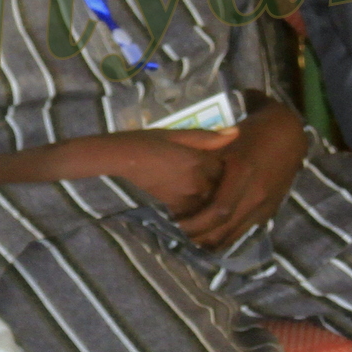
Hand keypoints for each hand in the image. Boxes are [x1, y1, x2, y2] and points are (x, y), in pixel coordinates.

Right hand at [51, 129, 236, 217]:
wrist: (115, 162)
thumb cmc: (143, 143)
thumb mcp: (174, 134)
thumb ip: (206, 137)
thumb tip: (236, 134)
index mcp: (200, 160)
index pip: (228, 169)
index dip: (226, 168)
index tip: (220, 165)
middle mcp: (197, 182)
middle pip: (222, 190)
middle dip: (222, 188)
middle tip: (214, 184)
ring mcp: (185, 199)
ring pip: (210, 206)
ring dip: (209, 204)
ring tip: (201, 199)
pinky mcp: (172, 212)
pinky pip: (193, 217)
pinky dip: (195, 216)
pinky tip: (189, 210)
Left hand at [174, 103, 307, 248]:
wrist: (287, 135)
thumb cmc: (251, 134)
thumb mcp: (224, 141)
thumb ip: (204, 159)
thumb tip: (179, 180)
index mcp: (243, 172)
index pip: (218, 211)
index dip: (196, 223)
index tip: (176, 224)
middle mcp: (256, 193)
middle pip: (225, 229)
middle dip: (200, 238)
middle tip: (179, 236)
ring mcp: (265, 205)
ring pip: (235, 236)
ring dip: (212, 242)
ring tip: (192, 240)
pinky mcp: (269, 211)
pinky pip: (245, 232)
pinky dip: (227, 237)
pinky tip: (211, 236)